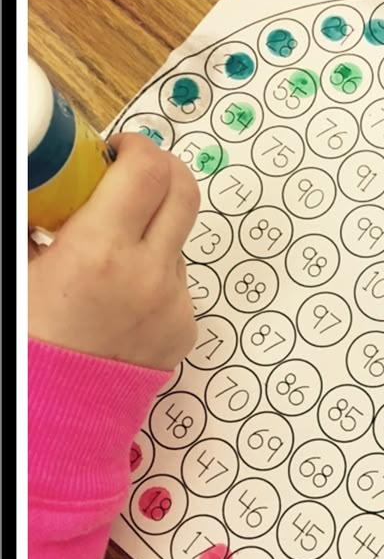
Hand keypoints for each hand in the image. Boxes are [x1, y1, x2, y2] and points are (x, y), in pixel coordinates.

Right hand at [28, 132, 200, 370]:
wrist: (55, 410)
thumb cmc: (32, 336)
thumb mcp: (24, 268)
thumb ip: (43, 218)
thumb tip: (54, 180)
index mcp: (100, 252)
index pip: (148, 170)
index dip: (137, 147)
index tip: (117, 151)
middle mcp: (149, 275)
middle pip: (184, 191)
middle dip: (161, 171)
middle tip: (132, 176)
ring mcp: (175, 304)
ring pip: (178, 240)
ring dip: (153, 231)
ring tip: (110, 258)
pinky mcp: (186, 328)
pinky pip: (178, 282)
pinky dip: (155, 275)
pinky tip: (121, 298)